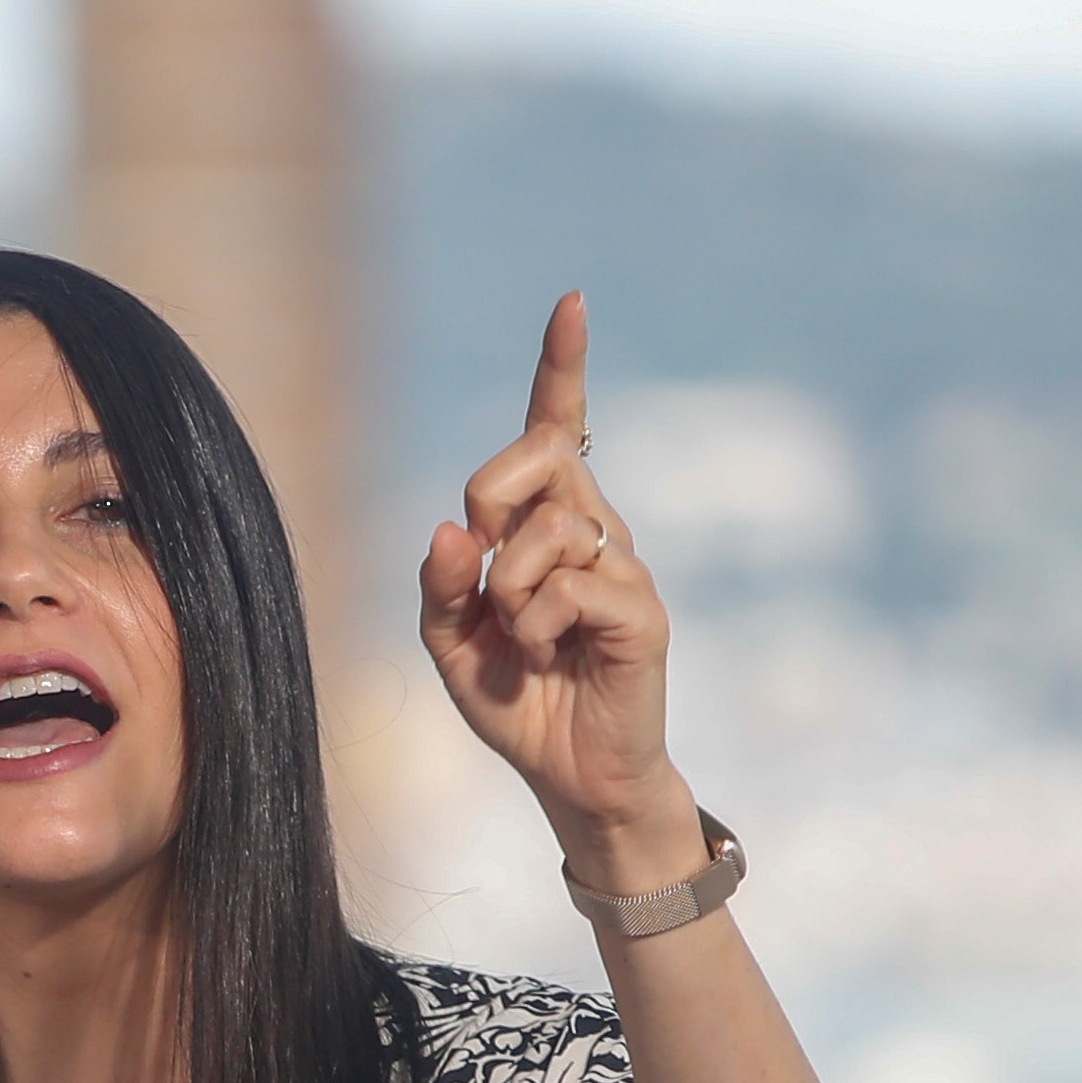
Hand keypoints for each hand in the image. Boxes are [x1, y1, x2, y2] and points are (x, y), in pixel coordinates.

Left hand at [417, 293, 700, 890]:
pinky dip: (535, 623)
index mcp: (546, 525)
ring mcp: (623, 567)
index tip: (571, 301)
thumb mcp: (451, 644)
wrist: (571, 781)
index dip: (562, 366)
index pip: (558, 428)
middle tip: (483, 565)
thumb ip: (440, 585)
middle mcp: (592, 530)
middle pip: (538, 453)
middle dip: (491, 492)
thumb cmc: (518, 703)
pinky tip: (545, 656)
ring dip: (507, 588)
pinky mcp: (641, 612)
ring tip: (521, 641)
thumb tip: (449, 529)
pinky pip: (572, 586)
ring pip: (550, 526)